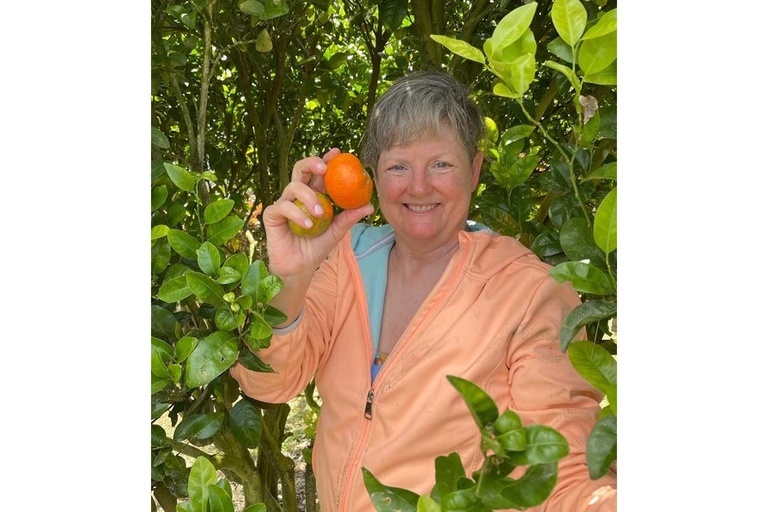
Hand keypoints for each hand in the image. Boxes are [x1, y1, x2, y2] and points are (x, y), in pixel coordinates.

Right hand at [262, 148, 373, 278]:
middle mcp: (297, 196)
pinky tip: (308, 225)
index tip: (337, 153)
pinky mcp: (272, 215)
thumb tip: (369, 205)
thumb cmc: (316, 248)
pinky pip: (283, 206)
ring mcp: (284, 203)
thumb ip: (349, 217)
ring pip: (293, 187)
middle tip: (324, 169)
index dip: (325, 160)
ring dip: (309, 197)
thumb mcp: (337, 232)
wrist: (300, 268)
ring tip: (320, 213)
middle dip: (312, 163)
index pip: (318, 173)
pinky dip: (297, 214)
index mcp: (312, 195)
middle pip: (300, 169)